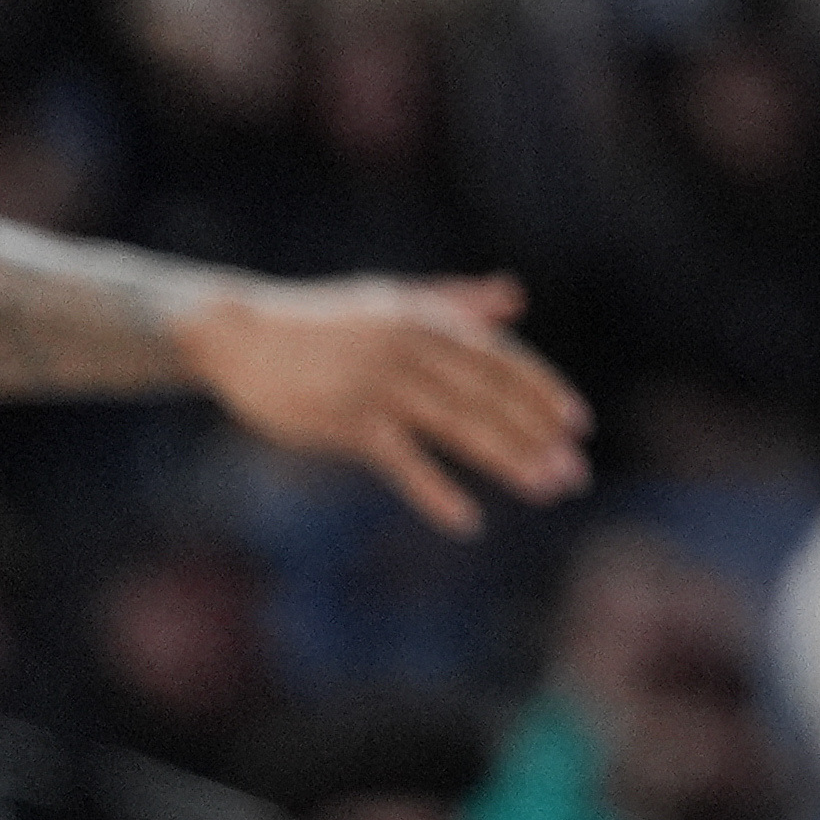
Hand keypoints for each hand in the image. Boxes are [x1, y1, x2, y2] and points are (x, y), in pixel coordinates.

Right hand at [179, 275, 592, 531]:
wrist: (241, 334)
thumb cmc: (323, 319)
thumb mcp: (394, 300)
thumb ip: (457, 301)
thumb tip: (517, 298)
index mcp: (429, 320)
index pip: (502, 359)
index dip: (543, 391)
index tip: (578, 424)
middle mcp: (413, 349)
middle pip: (490, 397)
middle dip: (537, 436)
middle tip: (575, 474)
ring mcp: (379, 385)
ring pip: (459, 426)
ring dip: (506, 460)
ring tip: (546, 491)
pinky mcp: (346, 422)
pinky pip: (402, 462)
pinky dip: (435, 491)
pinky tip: (469, 521)